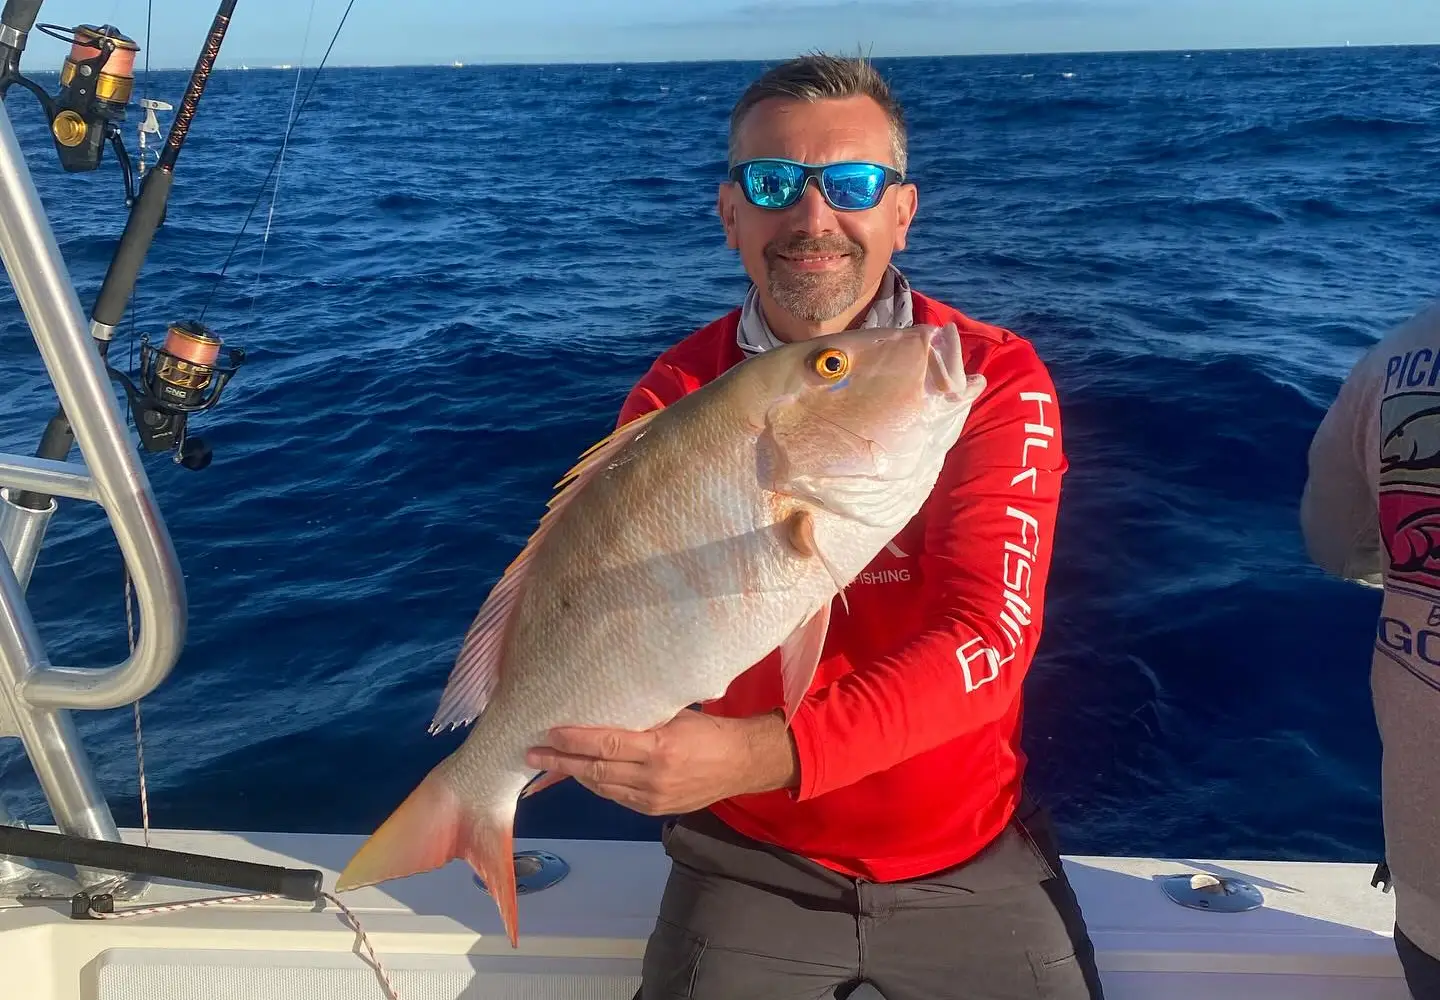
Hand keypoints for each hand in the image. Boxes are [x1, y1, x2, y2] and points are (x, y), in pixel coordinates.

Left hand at [524, 709, 798, 814]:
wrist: (740, 764)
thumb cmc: (708, 730)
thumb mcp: (676, 716)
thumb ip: (642, 719)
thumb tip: (603, 712)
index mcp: (660, 747)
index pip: (606, 744)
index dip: (574, 740)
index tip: (549, 733)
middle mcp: (653, 776)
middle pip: (596, 770)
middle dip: (560, 762)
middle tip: (531, 754)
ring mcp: (652, 798)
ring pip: (601, 786)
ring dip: (573, 775)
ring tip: (547, 765)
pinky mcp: (654, 810)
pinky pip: (616, 797)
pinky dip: (595, 784)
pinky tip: (580, 775)